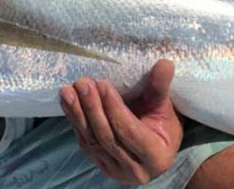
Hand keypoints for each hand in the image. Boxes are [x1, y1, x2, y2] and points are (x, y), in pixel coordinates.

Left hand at [60, 59, 182, 184]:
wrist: (155, 141)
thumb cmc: (162, 121)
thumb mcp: (164, 105)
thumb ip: (160, 87)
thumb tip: (165, 63)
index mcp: (156, 157)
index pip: (129, 132)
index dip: (115, 109)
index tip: (103, 84)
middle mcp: (135, 170)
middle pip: (107, 137)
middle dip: (93, 109)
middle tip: (83, 83)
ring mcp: (115, 170)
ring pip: (92, 142)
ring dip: (78, 114)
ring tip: (69, 90)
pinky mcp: (100, 164)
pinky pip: (85, 142)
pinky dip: (74, 120)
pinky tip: (67, 102)